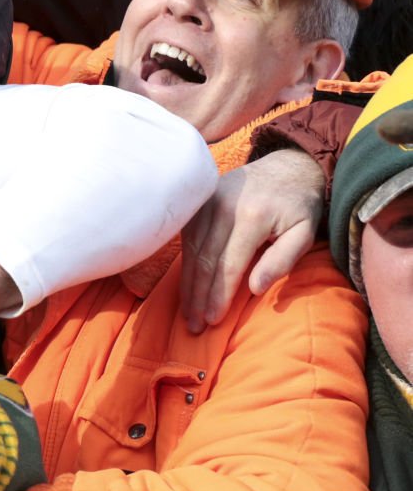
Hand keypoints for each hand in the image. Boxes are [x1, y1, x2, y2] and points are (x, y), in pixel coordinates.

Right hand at [179, 149, 323, 333]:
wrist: (287, 165)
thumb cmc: (300, 204)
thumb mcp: (304, 232)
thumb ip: (283, 260)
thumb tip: (254, 288)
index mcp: (250, 217)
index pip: (228, 265)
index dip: (218, 295)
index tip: (212, 320)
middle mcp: (221, 208)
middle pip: (204, 261)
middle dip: (197, 296)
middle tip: (193, 325)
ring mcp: (205, 202)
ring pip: (190, 251)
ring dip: (188, 284)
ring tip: (187, 311)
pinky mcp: (197, 201)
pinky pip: (186, 237)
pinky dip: (185, 263)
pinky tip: (186, 284)